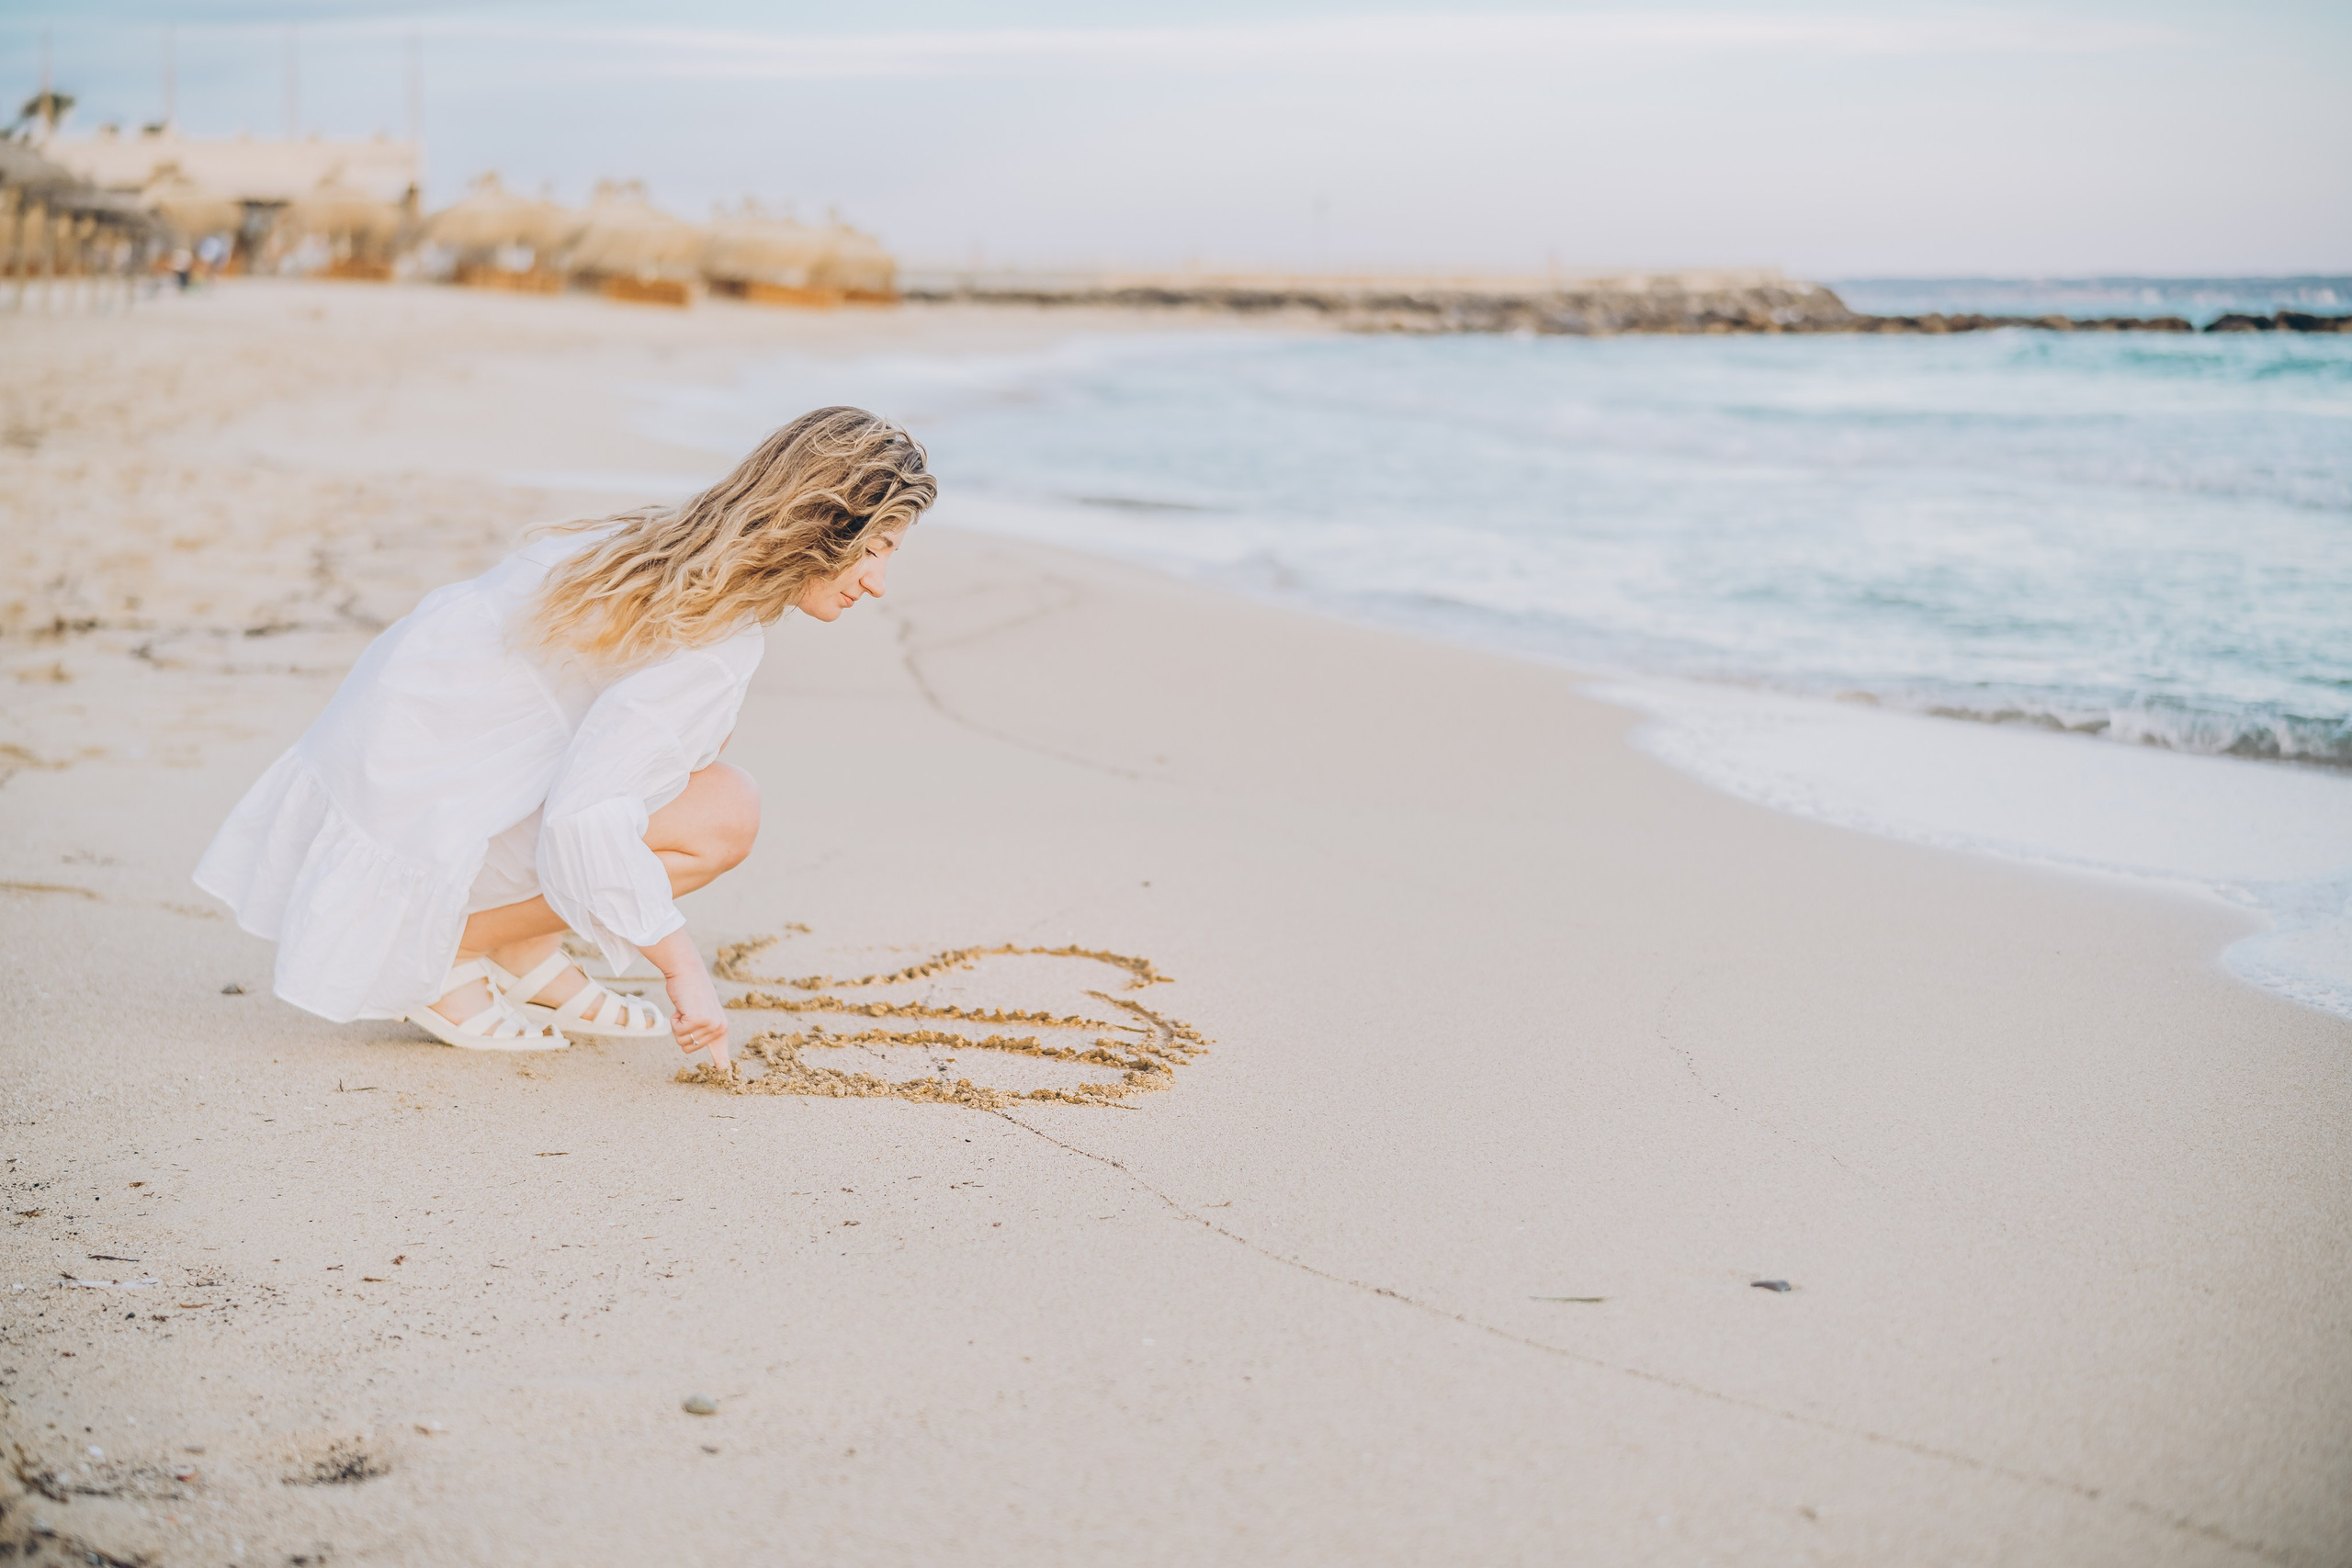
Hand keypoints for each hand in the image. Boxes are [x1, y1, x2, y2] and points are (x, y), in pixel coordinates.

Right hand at [643, 931, 729, 1068]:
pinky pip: (677, 1031)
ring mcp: (710, 1024)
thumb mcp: (703, 1013)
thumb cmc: (691, 993)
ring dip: (678, 1025)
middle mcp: (719, 1028)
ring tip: (686, 1009)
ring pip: (682, 1041)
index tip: (722, 1069)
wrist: (687, 971)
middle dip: (682, 1031)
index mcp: (722, 1028)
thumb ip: (708, 1032)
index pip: (721, 1053)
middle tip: (688, 1012)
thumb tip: (721, 1062)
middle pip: (689, 1048)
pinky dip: (674, 1019)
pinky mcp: (699, 1020)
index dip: (720, 1061)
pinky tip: (683, 1007)